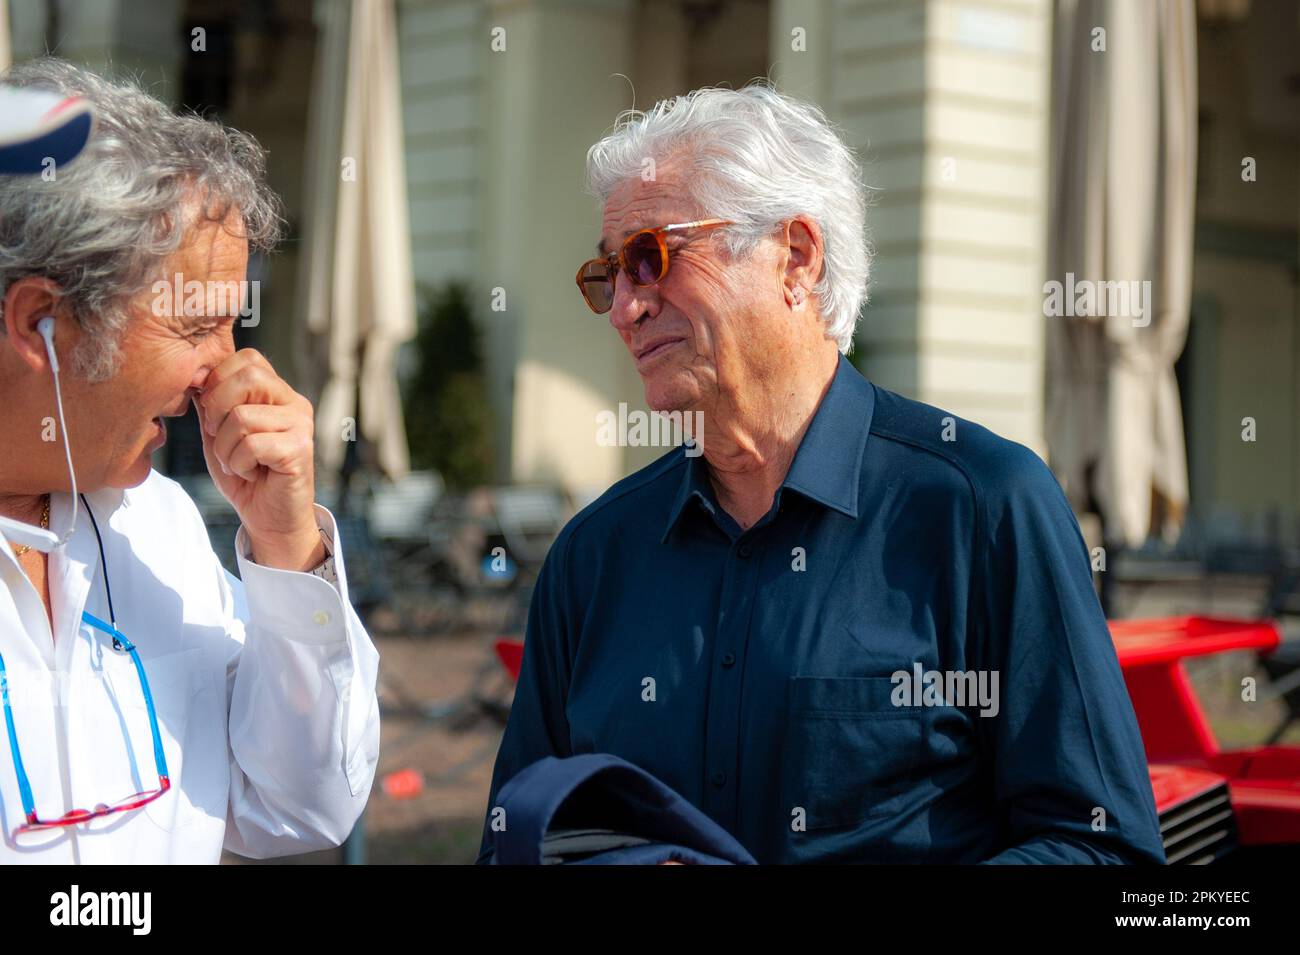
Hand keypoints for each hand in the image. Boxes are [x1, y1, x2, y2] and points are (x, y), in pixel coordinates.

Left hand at [194, 348, 324, 570]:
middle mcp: (295, 403)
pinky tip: (250, 473)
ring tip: (237, 462)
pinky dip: (238, 464)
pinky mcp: (300, 449)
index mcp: (278, 393)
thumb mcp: (218, 433)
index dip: (217, 381)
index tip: (212, 414)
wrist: (269, 519)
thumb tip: (193, 374)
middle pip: (247, 376)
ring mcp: (301, 425)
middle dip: (217, 409)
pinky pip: (252, 445)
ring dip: (226, 447)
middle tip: (218, 436)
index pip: (247, 359)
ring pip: (242, 416)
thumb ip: (210, 402)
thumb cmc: (245, 475)